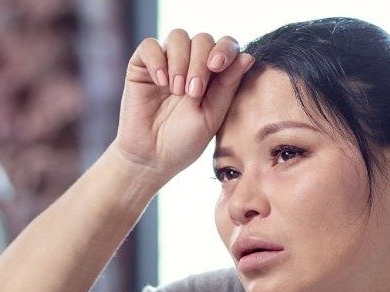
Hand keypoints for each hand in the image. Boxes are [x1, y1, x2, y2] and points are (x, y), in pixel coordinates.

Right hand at [112, 29, 254, 184]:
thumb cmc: (184, 141)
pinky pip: (149, 45)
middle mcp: (190, 64)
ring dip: (180, 61)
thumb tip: (248, 56)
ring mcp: (166, 63)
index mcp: (213, 75)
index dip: (224, 48)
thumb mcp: (212, 115)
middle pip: (202, 39)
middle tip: (192, 92)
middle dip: (200, 62)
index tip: (217, 66)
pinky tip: (160, 82)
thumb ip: (228, 86)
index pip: (225, 45)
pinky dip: (157, 60)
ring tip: (177, 91)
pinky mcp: (141, 66)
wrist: (151, 158)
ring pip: (178, 36)